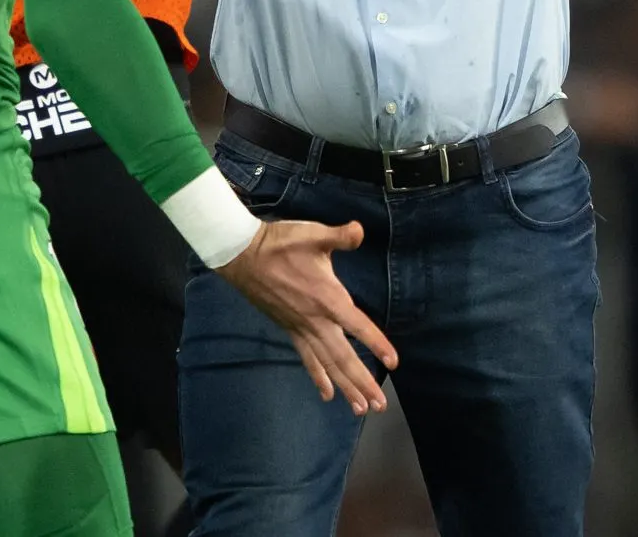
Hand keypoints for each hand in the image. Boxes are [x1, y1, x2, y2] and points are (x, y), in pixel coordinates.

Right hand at [216, 220, 397, 414]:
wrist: (243, 255)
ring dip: (345, 387)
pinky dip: (318, 377)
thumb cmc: (281, 243)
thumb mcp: (313, 234)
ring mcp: (301, 328)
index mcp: (327, 298)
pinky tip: (327, 394)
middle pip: (343, 357)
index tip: (394, 362)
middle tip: (380, 405)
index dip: (376, 343)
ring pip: (327, 364)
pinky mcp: (290, 330)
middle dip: (362, 382)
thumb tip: (359, 230)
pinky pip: (308, 359)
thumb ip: (339, 236)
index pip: (358, 325)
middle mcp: (316, 320)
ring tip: (361, 409)